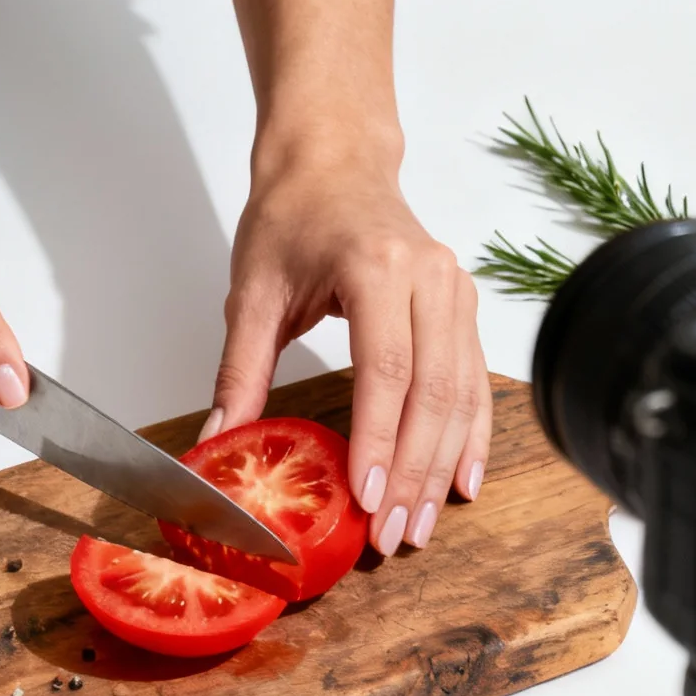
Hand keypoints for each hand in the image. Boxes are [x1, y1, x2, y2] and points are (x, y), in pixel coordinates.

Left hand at [209, 165, 488, 556]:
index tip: (366, 497)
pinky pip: (475, 381)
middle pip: (432, 391)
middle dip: (413, 472)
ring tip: (421, 524)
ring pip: (462, 394)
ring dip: (443, 466)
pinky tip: (462, 482)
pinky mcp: (465, 306)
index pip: (386, 369)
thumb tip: (220, 440)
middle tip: (393, 534)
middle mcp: (429, 277)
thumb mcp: (252, 291)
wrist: (335, 160)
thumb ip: (241, 369)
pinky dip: (471, 436)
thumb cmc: (293, 215)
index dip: (378, 440)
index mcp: (376, 266)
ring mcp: (456, 291)